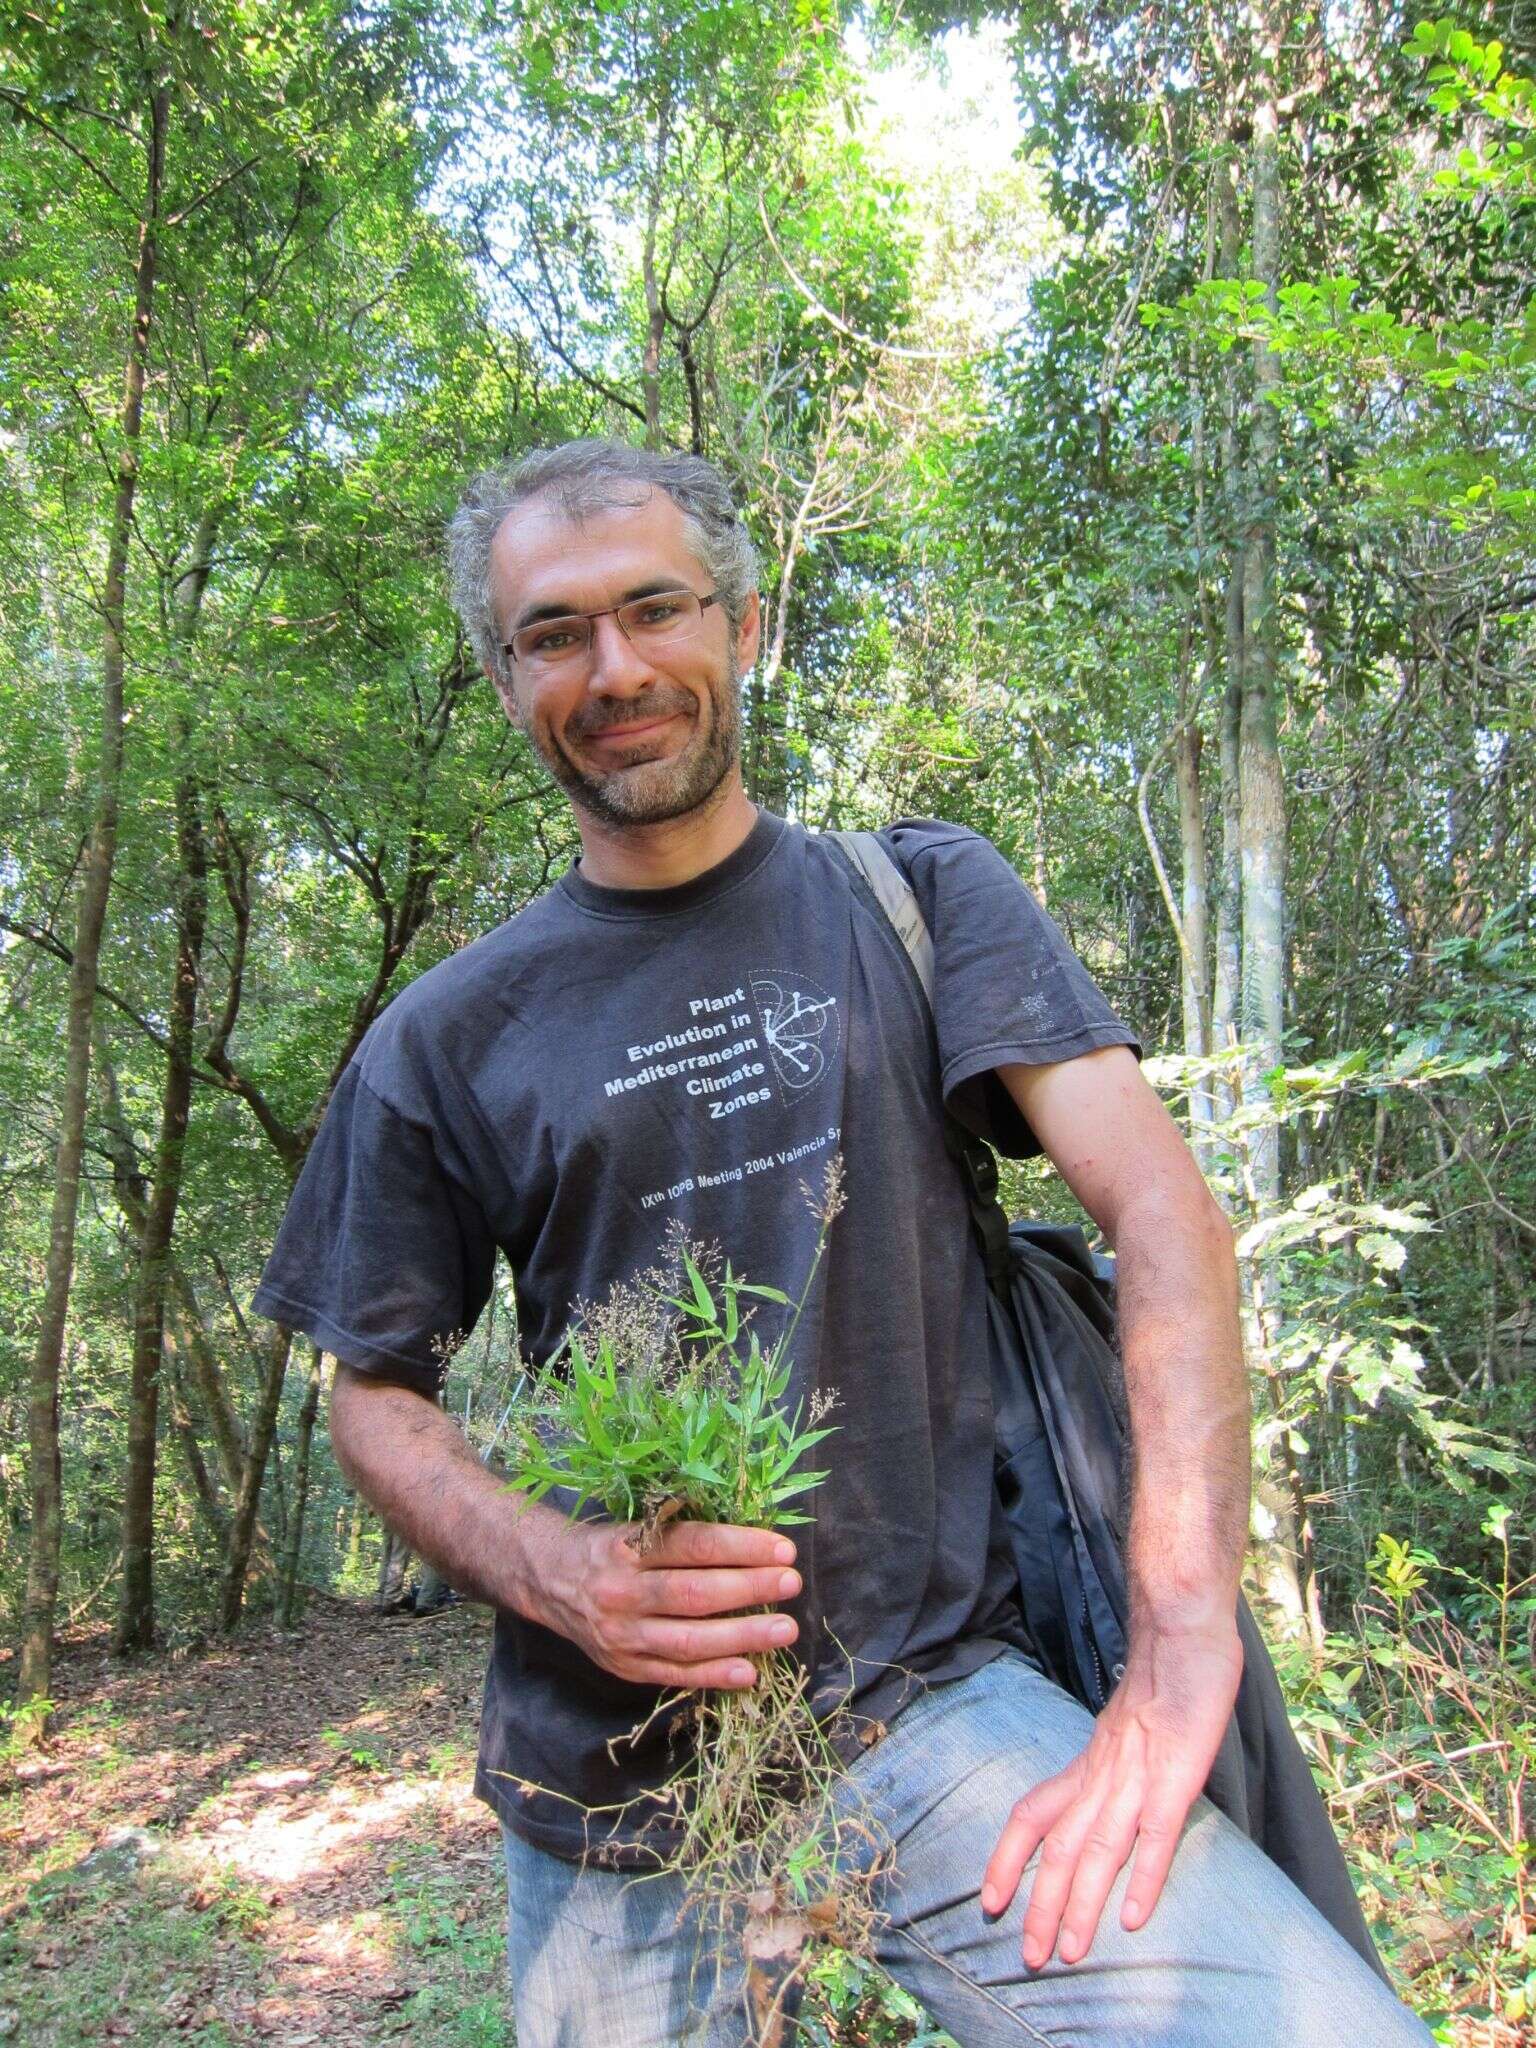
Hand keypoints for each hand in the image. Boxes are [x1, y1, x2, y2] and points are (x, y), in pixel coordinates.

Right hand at [532, 1514, 801, 1691]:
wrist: (551, 1581)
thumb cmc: (611, 1547)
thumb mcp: (635, 1525)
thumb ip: (682, 1533)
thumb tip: (756, 1541)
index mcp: (627, 1545)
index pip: (692, 1545)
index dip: (741, 1546)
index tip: (783, 1548)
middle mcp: (621, 1590)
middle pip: (694, 1593)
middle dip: (750, 1588)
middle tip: (791, 1583)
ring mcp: (621, 1634)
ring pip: (688, 1639)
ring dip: (743, 1636)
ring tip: (785, 1628)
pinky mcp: (624, 1666)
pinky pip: (675, 1673)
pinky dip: (714, 1674)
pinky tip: (750, 1671)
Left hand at [981, 1621, 1241, 1966]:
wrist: (1180, 1624)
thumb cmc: (1162, 1674)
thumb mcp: (1125, 1726)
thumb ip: (1115, 1764)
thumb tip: (1109, 1798)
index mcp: (1087, 1761)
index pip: (1032, 1814)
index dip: (1008, 1858)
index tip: (989, 1901)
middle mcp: (1102, 1772)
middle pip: (1061, 1848)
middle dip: (1041, 1904)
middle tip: (1026, 1958)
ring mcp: (1137, 1774)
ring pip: (1099, 1849)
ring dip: (1081, 1905)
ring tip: (1067, 1953)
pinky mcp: (1175, 1774)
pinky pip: (1155, 1833)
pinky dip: (1144, 1877)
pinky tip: (1134, 1918)